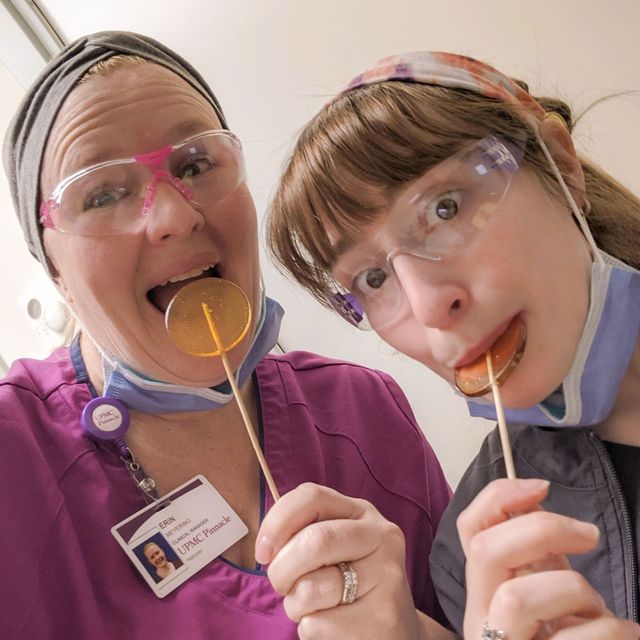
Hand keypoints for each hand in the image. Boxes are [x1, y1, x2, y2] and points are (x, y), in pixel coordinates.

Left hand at [254, 483, 427, 638]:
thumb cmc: (350, 584)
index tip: (263, 551)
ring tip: (314, 607)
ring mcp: (387, 577)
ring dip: (295, 606)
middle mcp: (381, 536)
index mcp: (362, 512)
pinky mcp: (383, 618)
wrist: (396, 631)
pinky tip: (334, 626)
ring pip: (310, 588)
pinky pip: (318, 625)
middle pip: (313, 541)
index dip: (277, 521)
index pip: (312, 496)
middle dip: (281, 570)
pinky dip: (311, 630)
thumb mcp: (335, 547)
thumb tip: (267, 546)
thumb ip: (305, 532)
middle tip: (282, 586)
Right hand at [457, 478, 639, 638]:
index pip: (470, 531)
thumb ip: (537, 553)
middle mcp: (481, 620)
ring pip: (519, 598)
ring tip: (598, 610)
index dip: (498, 498)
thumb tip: (534, 495)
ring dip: (575, 590)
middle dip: (543, 528)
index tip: (540, 486)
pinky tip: (621, 635)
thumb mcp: (549, 591)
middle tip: (589, 534)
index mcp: (484, 591)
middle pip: (486, 551)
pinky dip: (612, 630)